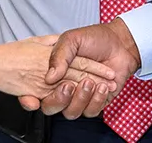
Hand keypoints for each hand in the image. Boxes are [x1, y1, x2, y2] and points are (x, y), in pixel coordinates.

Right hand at [0, 34, 117, 102]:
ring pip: (71, 112)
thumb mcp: (72, 39)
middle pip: (51, 107)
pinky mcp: (96, 102)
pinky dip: (96, 100)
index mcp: (53, 74)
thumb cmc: (94, 39)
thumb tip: (49, 77)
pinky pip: (90, 111)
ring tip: (90, 81)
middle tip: (68, 85)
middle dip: (59, 100)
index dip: (31, 99)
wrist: (120, 43)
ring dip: (80, 98)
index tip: (40, 95)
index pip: (36, 92)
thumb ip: (58, 55)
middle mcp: (64, 88)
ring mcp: (79, 97)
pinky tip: (103, 86)